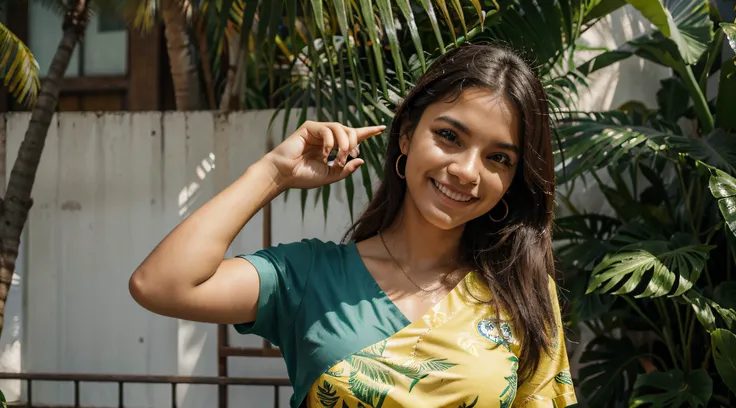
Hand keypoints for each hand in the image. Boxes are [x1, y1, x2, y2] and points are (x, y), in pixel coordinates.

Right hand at [263, 121, 385, 189]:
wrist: (285, 175)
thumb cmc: (304, 176)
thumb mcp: (330, 176)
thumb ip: (345, 169)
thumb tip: (361, 160)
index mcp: (332, 147)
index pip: (353, 136)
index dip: (367, 132)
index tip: (382, 128)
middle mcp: (326, 137)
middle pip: (350, 131)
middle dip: (354, 143)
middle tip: (349, 158)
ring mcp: (318, 130)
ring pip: (340, 128)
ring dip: (344, 144)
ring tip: (339, 158)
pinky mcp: (309, 127)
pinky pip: (328, 129)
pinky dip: (330, 143)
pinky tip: (324, 154)